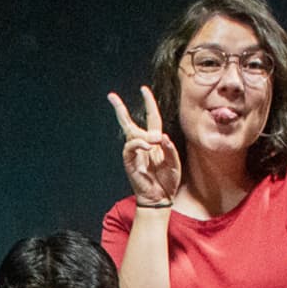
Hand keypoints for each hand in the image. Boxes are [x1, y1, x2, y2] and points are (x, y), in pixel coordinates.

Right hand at [106, 87, 180, 205]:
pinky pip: (131, 147)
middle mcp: (142, 145)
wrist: (161, 198)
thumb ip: (169, 149)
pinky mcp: (129, 161)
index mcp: (155, 142)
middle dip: (120, 109)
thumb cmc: (168, 181)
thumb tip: (161, 137)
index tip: (143, 89)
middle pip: (128, 122)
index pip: (151, 118)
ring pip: (130, 133)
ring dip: (144, 134)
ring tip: (155, 141)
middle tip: (111, 95)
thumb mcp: (174, 162)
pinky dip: (139, 143)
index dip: (149, 103)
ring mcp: (134, 153)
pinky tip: (148, 146)